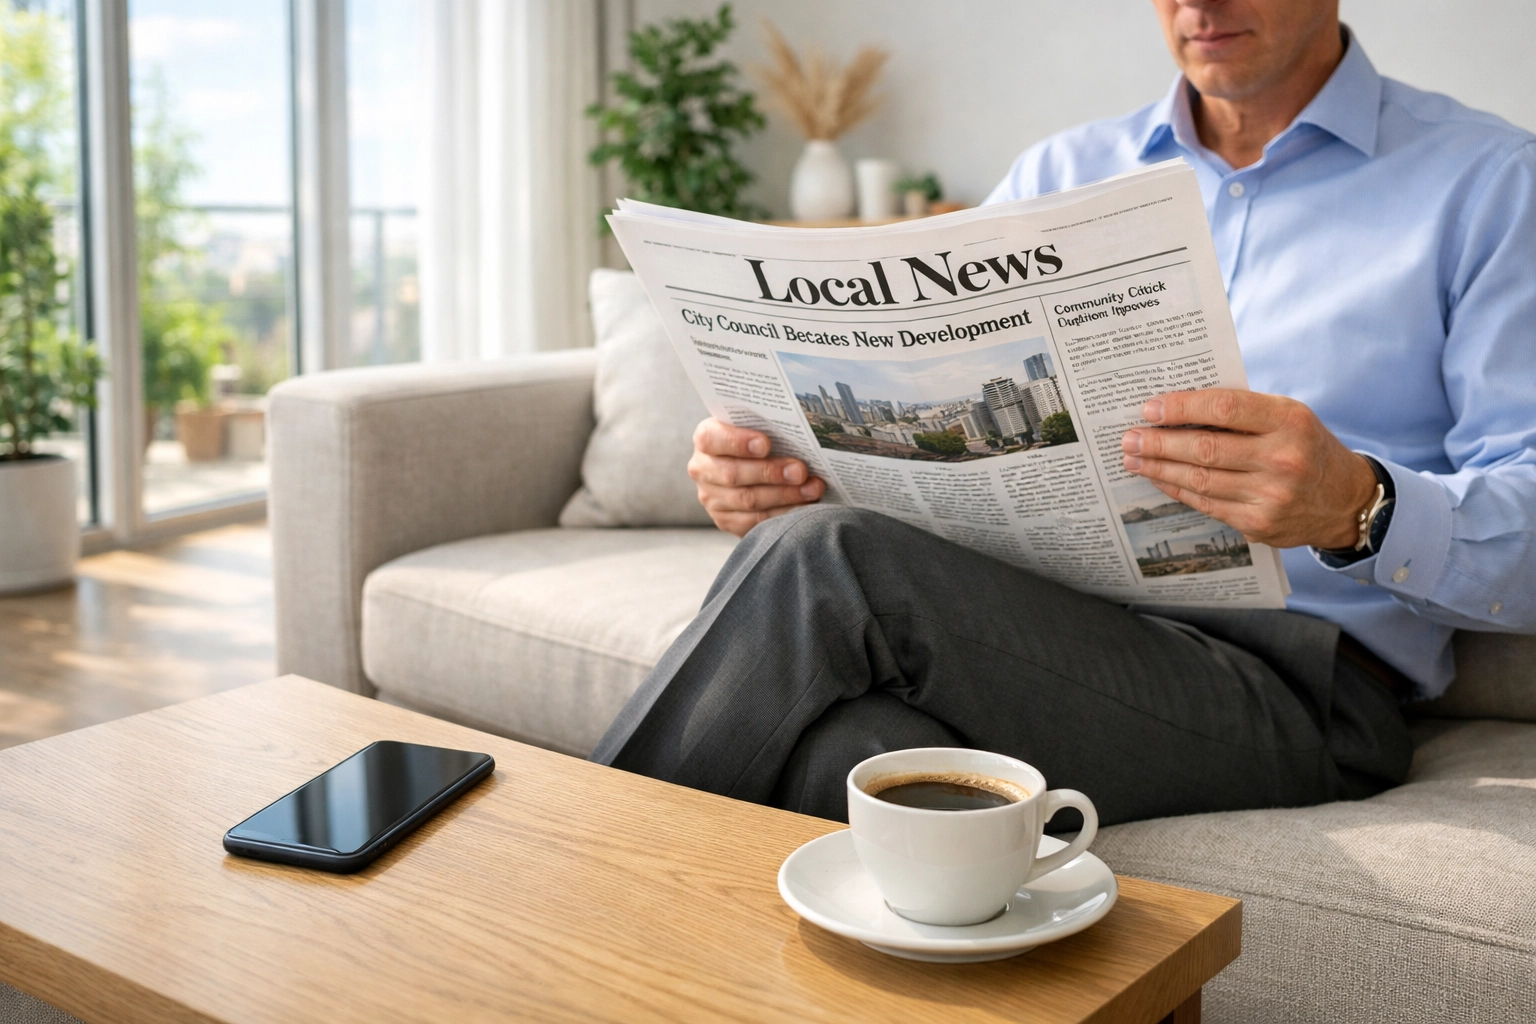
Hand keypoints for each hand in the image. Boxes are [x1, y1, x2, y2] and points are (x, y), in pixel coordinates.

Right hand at [689, 418, 825, 536]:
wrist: (755, 466)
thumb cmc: (760, 439)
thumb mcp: (758, 426)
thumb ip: (767, 425)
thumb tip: (798, 426)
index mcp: (706, 438)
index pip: (712, 439)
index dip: (738, 442)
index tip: (766, 444)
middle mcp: (702, 469)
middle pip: (732, 474)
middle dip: (770, 473)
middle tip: (800, 471)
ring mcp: (712, 498)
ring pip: (747, 500)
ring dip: (784, 495)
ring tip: (812, 488)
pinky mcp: (726, 520)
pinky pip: (755, 522)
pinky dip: (783, 514)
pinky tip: (804, 506)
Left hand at [1121, 389, 1377, 549]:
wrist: (1344, 499)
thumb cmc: (1306, 447)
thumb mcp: (1287, 416)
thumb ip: (1242, 411)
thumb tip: (1177, 408)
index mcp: (1290, 421)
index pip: (1224, 409)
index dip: (1181, 408)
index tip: (1150, 409)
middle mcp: (1283, 459)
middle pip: (1205, 449)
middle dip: (1159, 443)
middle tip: (1129, 438)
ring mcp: (1272, 496)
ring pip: (1201, 480)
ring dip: (1160, 469)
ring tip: (1134, 459)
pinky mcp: (1260, 524)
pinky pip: (1207, 504)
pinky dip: (1178, 490)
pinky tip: (1160, 479)